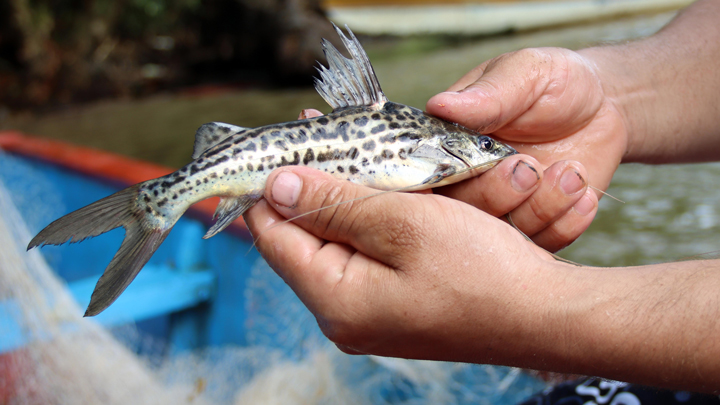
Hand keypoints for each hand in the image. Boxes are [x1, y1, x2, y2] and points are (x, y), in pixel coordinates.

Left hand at [244, 166, 563, 361]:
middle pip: (302, 240)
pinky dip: (367, 223)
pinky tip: (381, 194)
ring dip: (342, 201)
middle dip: (310, 187)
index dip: (269, 187)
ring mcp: (368, 317)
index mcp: (336, 300)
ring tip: (352, 157)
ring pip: (334, 245)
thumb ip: (335, 204)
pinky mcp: (392, 309)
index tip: (280, 146)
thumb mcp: (404, 222)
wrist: (545, 316)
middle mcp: (343, 317)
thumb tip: (278, 186)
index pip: (274, 236)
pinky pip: (363, 258)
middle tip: (321, 139)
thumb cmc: (483, 271)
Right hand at [427, 48, 627, 250]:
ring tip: (572, 173)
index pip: (426, 175)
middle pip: (461, 214)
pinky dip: (566, 223)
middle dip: (497, 194)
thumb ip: (487, 95)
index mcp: (450, 145)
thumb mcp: (523, 74)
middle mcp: (469, 182)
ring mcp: (504, 208)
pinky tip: (583, 193)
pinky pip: (542, 244)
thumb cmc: (554, 82)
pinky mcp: (538, 225)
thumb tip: (440, 104)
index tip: (483, 164)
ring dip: (542, 206)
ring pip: (504, 234)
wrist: (605, 104)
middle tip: (529, 166)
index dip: (448, 180)